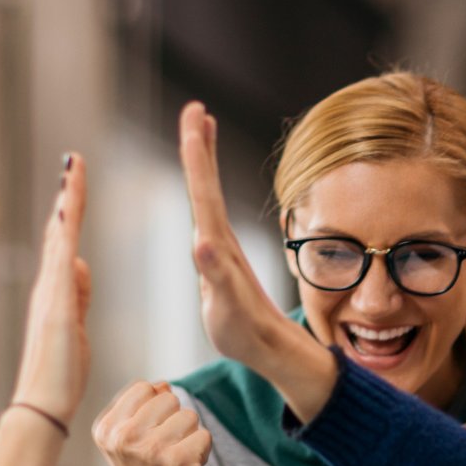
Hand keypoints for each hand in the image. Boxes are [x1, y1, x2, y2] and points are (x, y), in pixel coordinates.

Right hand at [11, 153, 92, 423]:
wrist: (42, 406)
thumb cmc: (61, 374)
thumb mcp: (75, 326)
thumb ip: (77, 295)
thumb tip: (81, 266)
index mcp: (56, 291)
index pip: (64, 242)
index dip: (70, 211)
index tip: (76, 181)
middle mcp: (48, 286)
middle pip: (58, 230)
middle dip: (66, 194)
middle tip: (74, 160)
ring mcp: (50, 294)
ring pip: (59, 237)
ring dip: (66, 202)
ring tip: (74, 169)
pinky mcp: (56, 305)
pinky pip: (62, 260)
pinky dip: (65, 233)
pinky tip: (69, 209)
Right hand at [93, 381, 213, 465]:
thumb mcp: (130, 441)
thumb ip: (142, 406)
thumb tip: (163, 385)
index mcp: (106, 430)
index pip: (144, 388)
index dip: (156, 409)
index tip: (148, 437)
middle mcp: (124, 438)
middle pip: (169, 399)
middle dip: (174, 421)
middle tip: (164, 453)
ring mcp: (152, 451)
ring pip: (189, 416)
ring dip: (189, 437)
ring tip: (175, 462)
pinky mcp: (180, 463)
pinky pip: (205, 436)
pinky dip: (202, 452)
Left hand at [179, 102, 333, 407]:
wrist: (271, 356)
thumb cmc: (241, 329)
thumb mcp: (218, 299)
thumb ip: (212, 271)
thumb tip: (203, 240)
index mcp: (213, 245)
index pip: (202, 192)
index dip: (196, 154)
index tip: (196, 113)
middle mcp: (221, 250)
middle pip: (206, 193)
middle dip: (197, 151)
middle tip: (194, 109)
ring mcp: (227, 271)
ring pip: (210, 219)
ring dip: (202, 183)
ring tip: (196, 143)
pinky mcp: (233, 299)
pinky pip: (219, 276)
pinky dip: (210, 259)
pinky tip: (203, 242)